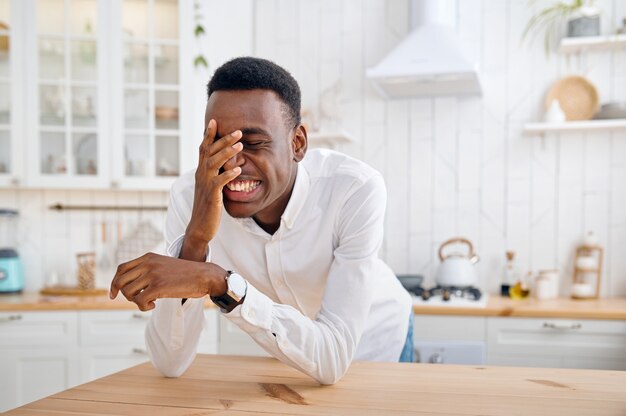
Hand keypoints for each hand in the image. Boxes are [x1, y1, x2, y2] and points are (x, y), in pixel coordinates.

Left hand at [109, 252, 227, 310]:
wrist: (204, 275)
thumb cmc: (186, 274)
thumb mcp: (164, 266)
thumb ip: (149, 270)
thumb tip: (134, 285)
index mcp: (148, 257)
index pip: (121, 269)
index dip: (114, 283)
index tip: (113, 294)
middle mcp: (147, 263)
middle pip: (120, 281)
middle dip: (123, 294)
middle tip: (136, 300)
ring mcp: (152, 274)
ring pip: (128, 292)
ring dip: (136, 301)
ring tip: (149, 301)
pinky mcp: (158, 286)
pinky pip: (139, 301)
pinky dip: (144, 307)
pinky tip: (154, 305)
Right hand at [183, 120, 242, 254]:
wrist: (199, 227)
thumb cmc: (207, 206)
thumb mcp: (209, 186)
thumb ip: (214, 173)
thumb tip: (223, 163)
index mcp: (200, 171)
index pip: (203, 148)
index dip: (208, 135)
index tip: (214, 121)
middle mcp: (201, 175)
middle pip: (210, 152)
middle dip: (223, 140)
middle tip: (238, 130)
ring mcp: (205, 185)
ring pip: (214, 163)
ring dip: (227, 153)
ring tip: (240, 145)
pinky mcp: (211, 196)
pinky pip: (219, 182)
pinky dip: (228, 175)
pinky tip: (238, 169)